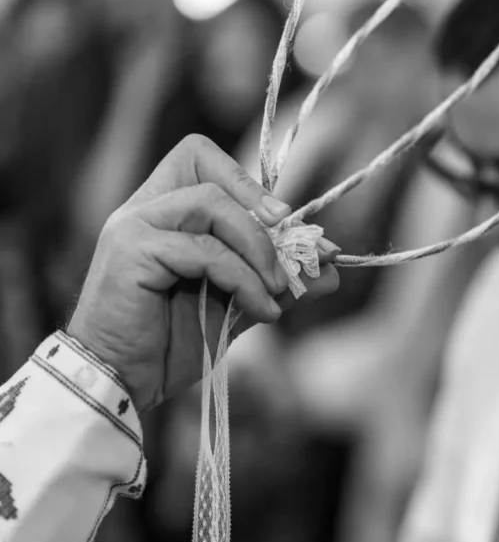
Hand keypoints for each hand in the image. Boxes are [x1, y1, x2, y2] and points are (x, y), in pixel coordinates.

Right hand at [67, 135, 339, 411]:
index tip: (287, 221)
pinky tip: (262, 310)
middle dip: (257, 201)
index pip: (203, 157)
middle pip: (204, 163)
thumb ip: (277, 282)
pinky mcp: (131, 252)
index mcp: (165, 210)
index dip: (249, 182)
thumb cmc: (171, 343)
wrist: (124, 384)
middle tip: (291, 246)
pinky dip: (244, 279)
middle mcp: (144, 207)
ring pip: (211, 204)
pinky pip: (204, 251)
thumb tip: (332, 273)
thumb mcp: (237, 305)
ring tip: (278, 290)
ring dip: (258, 247)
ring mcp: (133, 226)